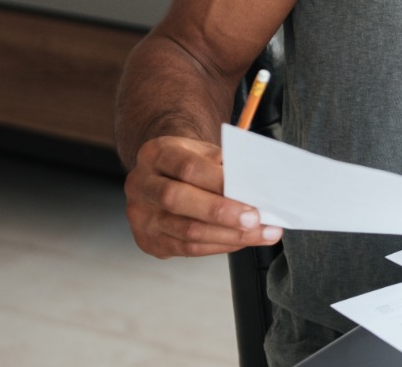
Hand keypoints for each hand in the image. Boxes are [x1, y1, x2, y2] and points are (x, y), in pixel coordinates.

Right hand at [124, 135, 282, 257]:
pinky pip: (187, 249)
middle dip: (221, 212)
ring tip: (260, 233)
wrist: (166, 174)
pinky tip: (241, 240)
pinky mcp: (149, 240)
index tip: (249, 192)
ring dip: (228, 235)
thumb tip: (255, 186)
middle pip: (178, 200)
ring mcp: (141, 216)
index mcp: (156, 154)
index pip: (188, 168)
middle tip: (255, 219)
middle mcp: (141, 185)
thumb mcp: (205, 152)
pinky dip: (219, 245)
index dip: (220, 182)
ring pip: (185, 231)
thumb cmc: (191, 162)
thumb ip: (225, 165)